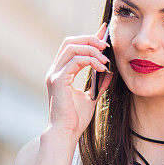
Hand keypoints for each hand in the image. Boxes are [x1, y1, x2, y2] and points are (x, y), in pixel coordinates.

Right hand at [45, 23, 112, 143]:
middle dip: (89, 39)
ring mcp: (54, 74)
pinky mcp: (58, 80)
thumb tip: (108, 71)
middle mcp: (55, 71)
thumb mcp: (91, 97)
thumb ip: (98, 83)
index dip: (89, 36)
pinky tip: (101, 67)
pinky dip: (90, 60)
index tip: (104, 30)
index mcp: (60, 73)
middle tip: (106, 45)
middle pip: (70, 41)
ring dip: (92, 49)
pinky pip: (75, 60)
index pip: (73, 46)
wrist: (66, 134)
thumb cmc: (76, 119)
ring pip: (72, 47)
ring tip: (105, 59)